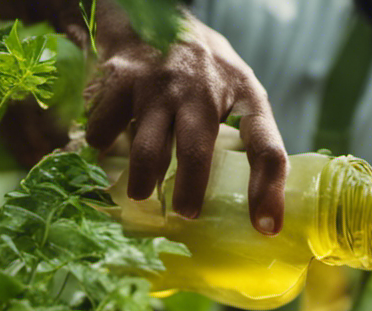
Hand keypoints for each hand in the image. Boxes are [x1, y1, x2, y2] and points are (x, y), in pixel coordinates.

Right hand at [85, 11, 287, 230]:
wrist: (154, 9)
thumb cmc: (205, 66)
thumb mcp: (239, 89)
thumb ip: (250, 134)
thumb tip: (260, 209)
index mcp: (243, 93)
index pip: (265, 147)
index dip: (267, 191)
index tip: (266, 228)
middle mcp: (202, 86)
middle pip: (196, 152)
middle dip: (189, 190)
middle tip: (186, 213)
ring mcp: (160, 82)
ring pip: (148, 148)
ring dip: (143, 181)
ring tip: (142, 195)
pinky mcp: (122, 78)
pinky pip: (107, 127)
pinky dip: (104, 145)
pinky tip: (106, 150)